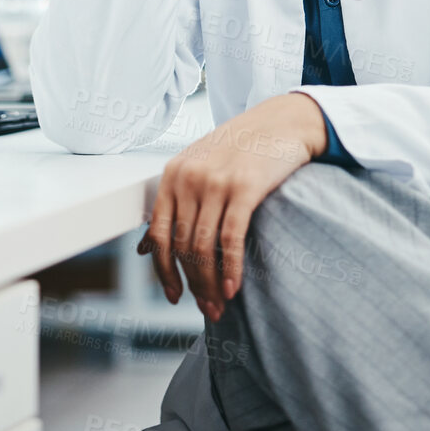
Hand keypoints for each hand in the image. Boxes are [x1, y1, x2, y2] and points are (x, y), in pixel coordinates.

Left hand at [138, 92, 328, 321]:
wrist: (283, 121)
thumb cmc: (242, 147)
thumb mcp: (200, 165)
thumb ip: (178, 199)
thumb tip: (147, 248)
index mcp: (172, 175)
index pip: (157, 235)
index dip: (164, 271)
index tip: (174, 295)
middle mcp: (188, 178)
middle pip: (182, 246)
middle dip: (193, 285)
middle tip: (205, 309)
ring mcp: (215, 182)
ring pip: (203, 248)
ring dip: (210, 284)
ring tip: (219, 306)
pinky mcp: (244, 188)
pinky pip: (230, 239)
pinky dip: (230, 268)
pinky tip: (233, 288)